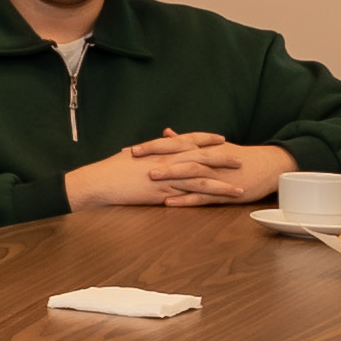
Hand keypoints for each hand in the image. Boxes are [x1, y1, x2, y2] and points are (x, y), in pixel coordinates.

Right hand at [67, 132, 245, 207]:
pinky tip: (220, 202)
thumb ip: (143, 152)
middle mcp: (167, 159)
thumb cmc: (110, 169)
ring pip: (202, 176)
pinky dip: (209, 197)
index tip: (220, 138)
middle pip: (201, 155)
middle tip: (240, 158)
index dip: (205, 138)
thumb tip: (143, 150)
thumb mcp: (129, 156)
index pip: (187, 139)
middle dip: (222, 157)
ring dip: (223, 181)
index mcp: (159, 148)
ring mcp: (167, 175)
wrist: (100, 181)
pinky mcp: (165, 191)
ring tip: (240, 186)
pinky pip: (192, 193)